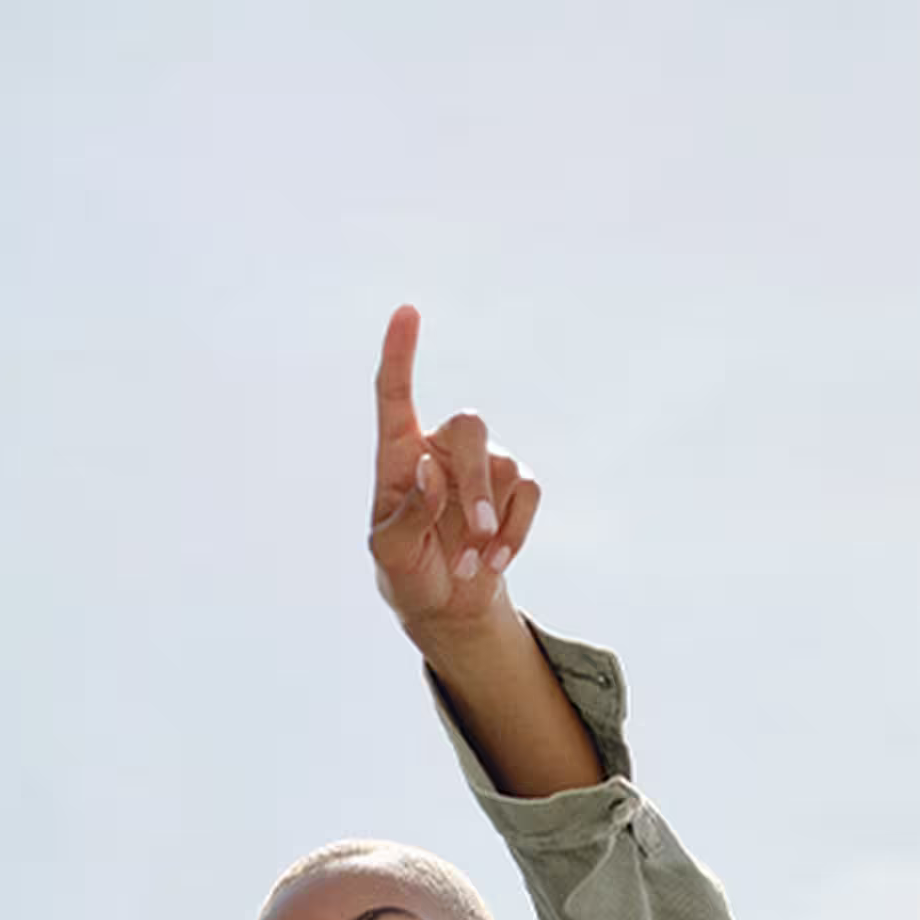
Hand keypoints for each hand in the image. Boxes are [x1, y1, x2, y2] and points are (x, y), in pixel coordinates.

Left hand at [369, 304, 542, 648]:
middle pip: (470, 427)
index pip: (395, 393)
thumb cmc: (407, 573)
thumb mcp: (390, 553)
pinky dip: (515, 532)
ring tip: (472, 565)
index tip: (407, 312)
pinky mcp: (515, 488)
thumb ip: (407, 514)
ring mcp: (483, 464)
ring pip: (505, 465)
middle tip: (477, 533)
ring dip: (491, 523)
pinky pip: (529, 493)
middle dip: (476, 483)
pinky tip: (494, 562)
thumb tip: (432, 470)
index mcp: (399, 453)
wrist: (446, 608)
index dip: (400, 352)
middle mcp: (442, 447)